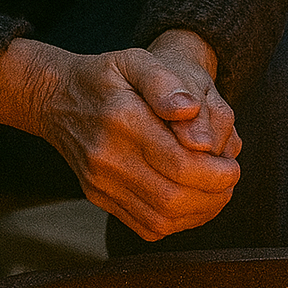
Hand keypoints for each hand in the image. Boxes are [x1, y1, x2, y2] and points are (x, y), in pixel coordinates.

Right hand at [0, 34, 240, 241]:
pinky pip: (145, 226)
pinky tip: (190, 202)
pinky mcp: (99, 197)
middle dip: (213, 196)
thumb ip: (166, 83)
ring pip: (161, 219)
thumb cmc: (106, 77)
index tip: (232, 165)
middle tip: (229, 180)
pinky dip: (176, 222)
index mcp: (122, 120)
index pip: (178, 163)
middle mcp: (107, 157)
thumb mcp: (136, 61)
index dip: (215, 173)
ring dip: (199, 213)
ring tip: (217, 193)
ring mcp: (100, 182)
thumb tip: (192, 110)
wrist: (56, 98)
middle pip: (172, 197)